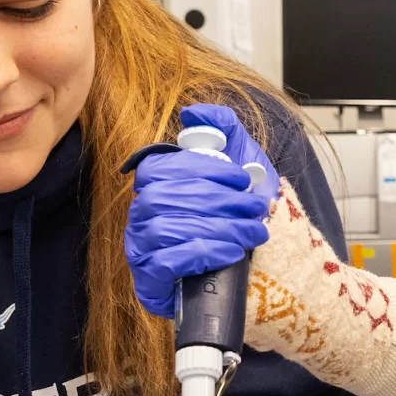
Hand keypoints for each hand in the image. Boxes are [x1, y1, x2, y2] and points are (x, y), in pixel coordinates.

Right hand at [124, 104, 280, 318]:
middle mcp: (139, 214)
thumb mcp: (240, 166)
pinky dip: (203, 253)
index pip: (160, 168)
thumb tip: (193, 112)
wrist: (253, 271)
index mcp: (154, 185)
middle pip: (163, 198)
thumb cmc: (239, 214)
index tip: (241, 179)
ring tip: (253, 232)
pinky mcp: (149, 282)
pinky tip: (232, 252)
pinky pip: (166, 262)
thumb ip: (222, 130)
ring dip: (218, 228)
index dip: (201, 170)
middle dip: (217, 202)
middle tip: (256, 208)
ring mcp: (140, 250)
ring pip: (166, 229)